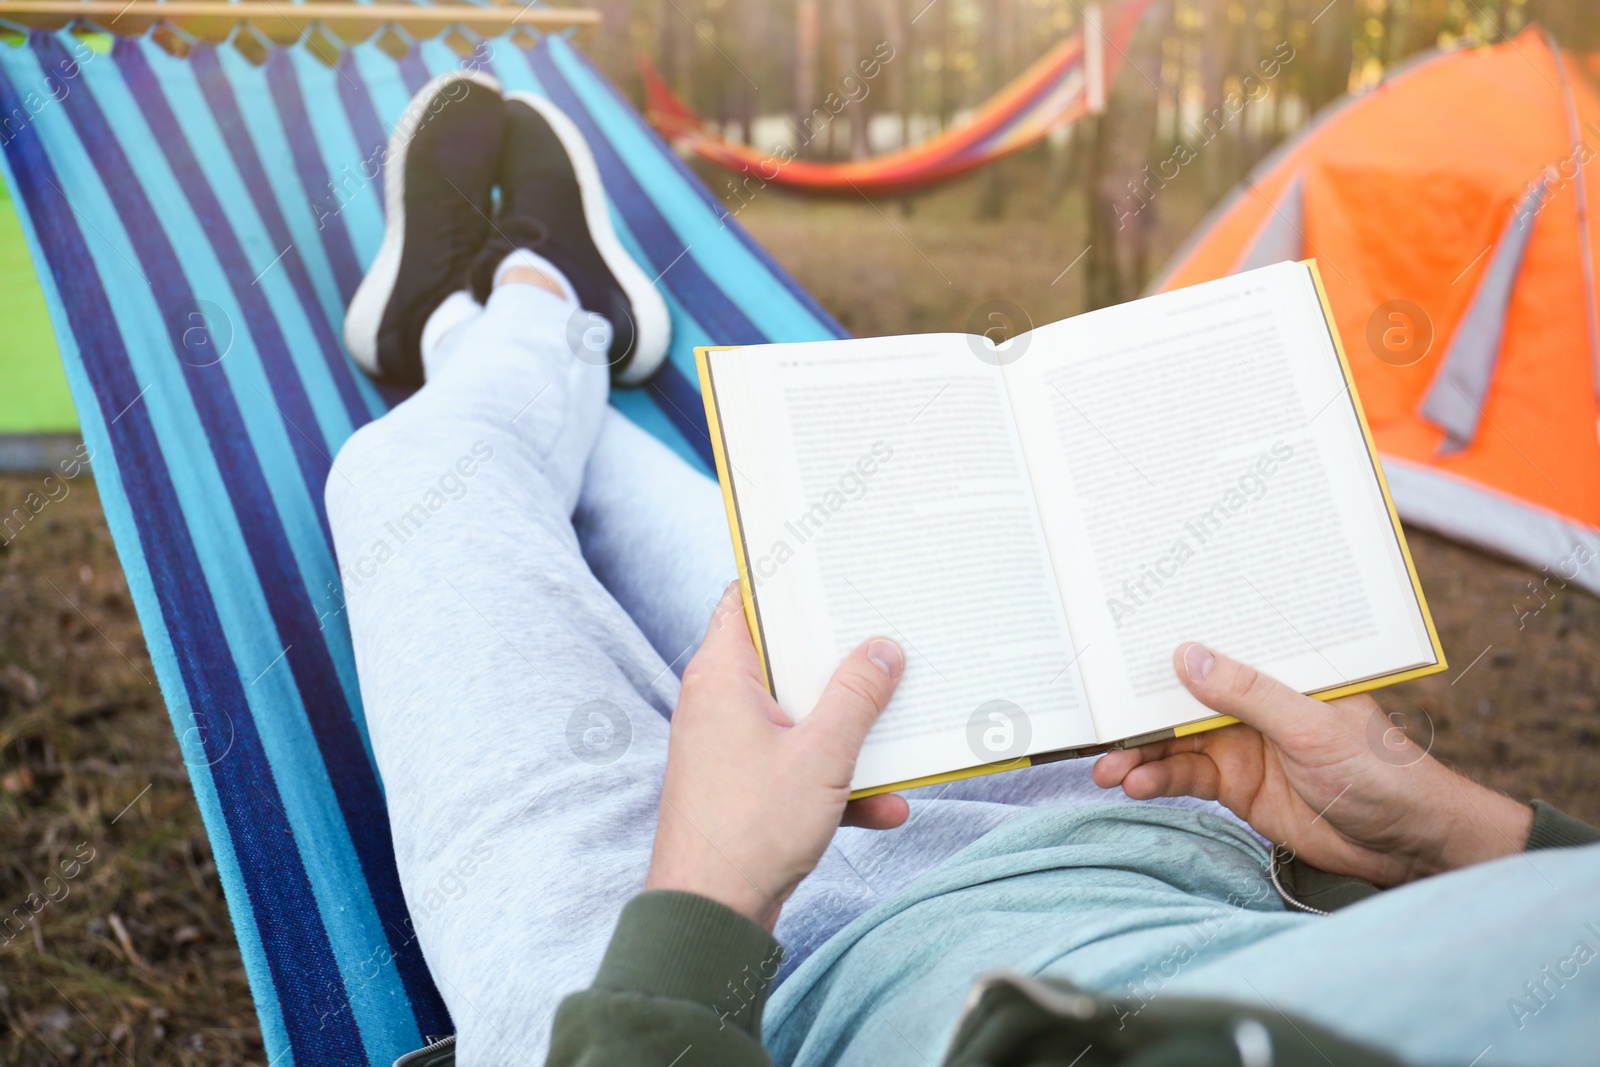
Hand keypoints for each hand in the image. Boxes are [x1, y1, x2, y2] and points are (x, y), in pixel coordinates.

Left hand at [646, 582, 907, 928]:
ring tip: (897, 738)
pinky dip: (836, 783)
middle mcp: (718, 704)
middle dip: (838, 664)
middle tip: (884, 647)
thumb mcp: (822, 755)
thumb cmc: (750, 830)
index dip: (786, 584)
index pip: (744, 601)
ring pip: (798, 719)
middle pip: (785, 662)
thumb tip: (883, 650)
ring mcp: (729, 747)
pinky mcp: (744, 787)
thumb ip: (857, 697)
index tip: (830, 572)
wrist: (710, 916)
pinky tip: (885, 807)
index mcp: (722, 677)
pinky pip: (797, 767)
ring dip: (848, 735)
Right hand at [1092, 643, 1532, 886]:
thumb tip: (1186, 654)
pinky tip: (1136, 786)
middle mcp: (1253, 702)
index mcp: (1278, 669)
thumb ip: (1247, 693)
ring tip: (1108, 771)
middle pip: (1181, 698)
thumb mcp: (1311, 727)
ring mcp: (1240, 743)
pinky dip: (1157, 780)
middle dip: (1138, 712)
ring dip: (1140, 753)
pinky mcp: (1234, 785)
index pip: (1216, 649)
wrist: (1405, 844)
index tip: (1117, 649)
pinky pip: (1184, 776)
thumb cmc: (1379, 771)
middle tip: (1098, 726)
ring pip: (1174, 741)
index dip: (1168, 646)